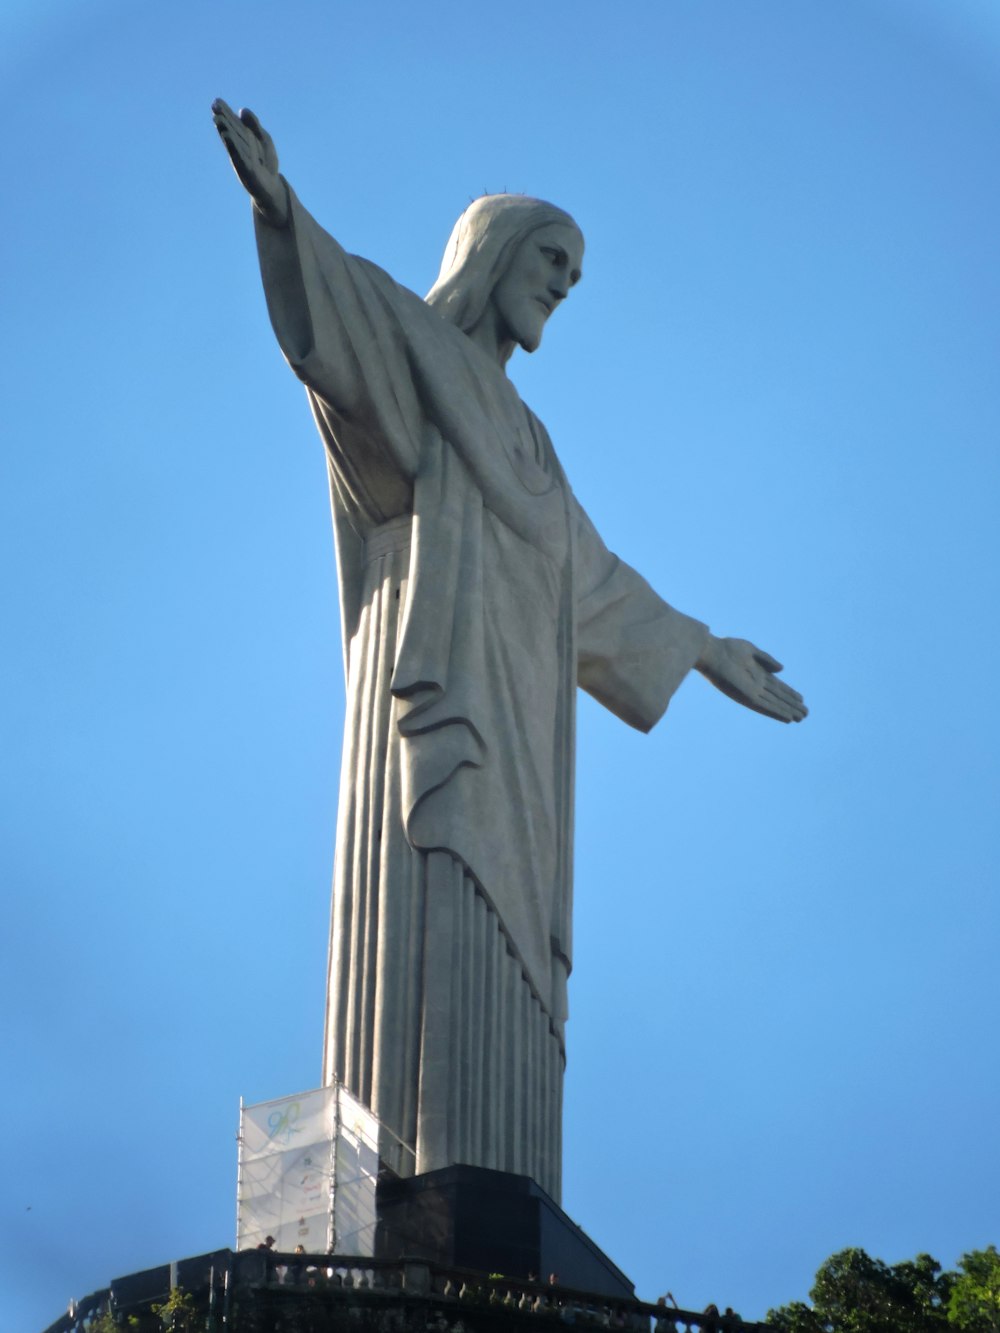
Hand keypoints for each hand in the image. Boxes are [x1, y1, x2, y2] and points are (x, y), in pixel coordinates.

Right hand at [211, 99, 287, 226]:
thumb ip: (254, 125)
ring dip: (224, 129)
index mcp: (242, 140)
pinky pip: (238, 155)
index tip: (217, 101)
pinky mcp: (246, 169)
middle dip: (222, 118)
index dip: (225, 112)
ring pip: (232, 141)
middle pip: (230, 130)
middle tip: (214, 105)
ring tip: (217, 118)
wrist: (273, 188)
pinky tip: (227, 136)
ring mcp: (241, 158)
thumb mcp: (264, 139)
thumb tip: (242, 110)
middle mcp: (239, 148)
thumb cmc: (267, 164)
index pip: (232, 124)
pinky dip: (232, 145)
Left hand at [696, 635, 806, 722]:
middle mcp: (756, 684)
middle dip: (791, 704)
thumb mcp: (751, 650)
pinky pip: (765, 707)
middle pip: (778, 697)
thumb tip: (782, 670)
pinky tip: (788, 717)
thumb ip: (766, 660)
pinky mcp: (747, 696)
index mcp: (757, 673)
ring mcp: (752, 691)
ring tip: (802, 717)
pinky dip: (777, 712)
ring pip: (774, 704)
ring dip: (788, 711)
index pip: (777, 686)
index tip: (801, 698)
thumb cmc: (727, 648)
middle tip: (806, 713)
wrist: (712, 652)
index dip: (789, 693)